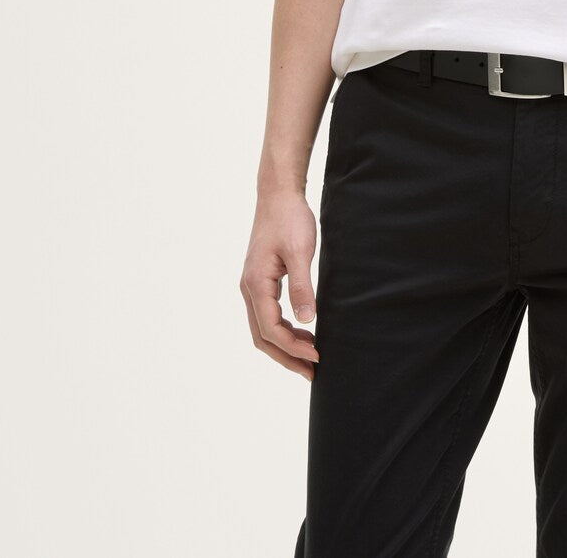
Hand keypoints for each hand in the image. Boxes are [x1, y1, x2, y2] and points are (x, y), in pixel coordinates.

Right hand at [240, 189, 321, 380]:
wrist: (278, 194)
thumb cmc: (289, 219)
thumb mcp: (300, 252)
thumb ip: (302, 287)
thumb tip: (307, 320)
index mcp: (256, 284)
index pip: (271, 330)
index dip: (293, 347)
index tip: (317, 356)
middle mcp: (249, 289)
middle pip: (262, 337)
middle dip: (286, 357)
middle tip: (312, 371)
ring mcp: (253, 285)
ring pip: (263, 327)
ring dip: (284, 345)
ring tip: (310, 355)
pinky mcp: (261, 280)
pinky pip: (267, 314)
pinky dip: (283, 329)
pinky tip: (302, 330)